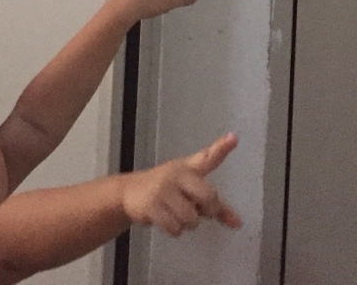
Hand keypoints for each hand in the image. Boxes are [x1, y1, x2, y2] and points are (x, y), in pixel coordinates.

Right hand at [123, 134, 240, 236]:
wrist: (129, 192)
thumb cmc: (166, 190)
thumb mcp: (189, 191)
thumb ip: (215, 206)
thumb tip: (238, 223)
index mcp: (188, 168)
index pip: (207, 157)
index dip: (221, 148)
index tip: (234, 138)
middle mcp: (177, 174)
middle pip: (208, 198)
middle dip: (206, 211)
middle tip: (196, 209)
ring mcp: (163, 188)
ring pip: (191, 219)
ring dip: (186, 224)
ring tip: (175, 213)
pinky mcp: (151, 204)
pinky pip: (175, 228)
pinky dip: (173, 230)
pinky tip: (165, 219)